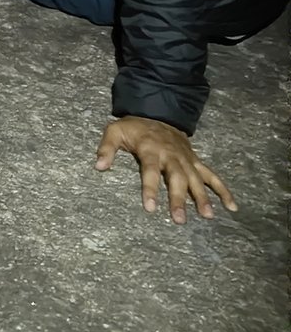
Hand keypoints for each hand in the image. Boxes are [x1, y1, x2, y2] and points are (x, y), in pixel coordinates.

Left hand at [95, 116, 236, 223]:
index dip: (149, 188)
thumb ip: (107, 148)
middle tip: (180, 220)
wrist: (158, 111)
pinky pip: (212, 175)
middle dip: (178, 198)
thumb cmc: (135, 127)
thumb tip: (98, 166)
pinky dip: (223, 190)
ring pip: (196, 179)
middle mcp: (171, 155)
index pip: (150, 171)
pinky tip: (232, 206)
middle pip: (176, 178)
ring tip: (207, 216)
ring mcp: (186, 158)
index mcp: (150, 149)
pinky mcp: (195, 161)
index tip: (149, 208)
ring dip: (202, 197)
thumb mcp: (115, 131)